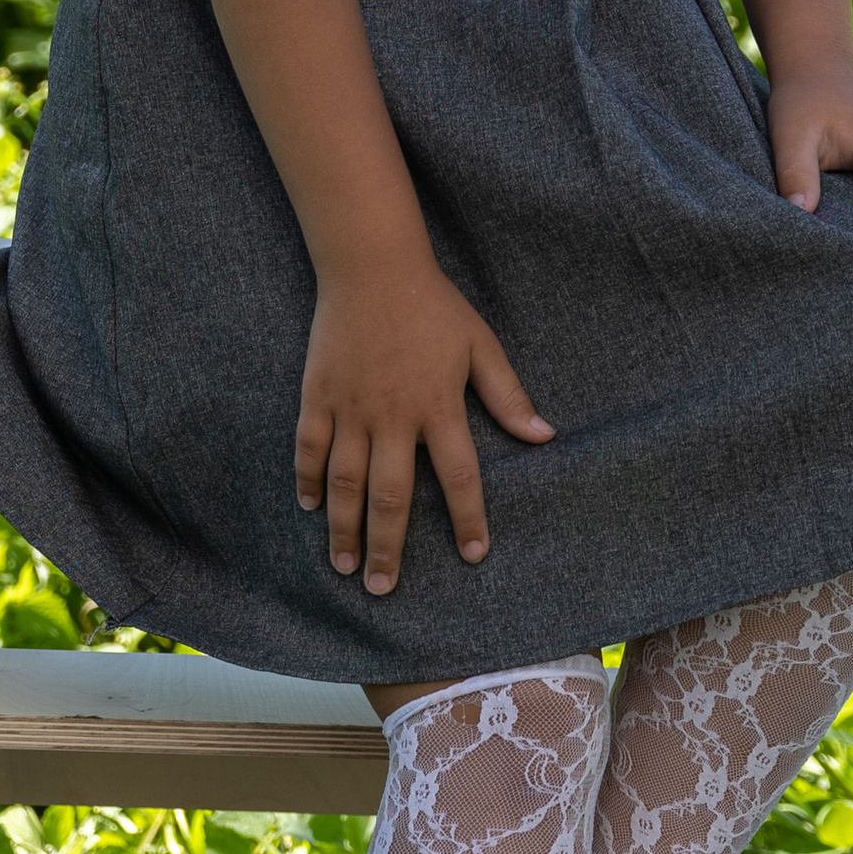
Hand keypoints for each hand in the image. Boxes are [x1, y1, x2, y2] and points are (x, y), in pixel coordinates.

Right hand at [295, 258, 553, 594]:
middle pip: (391, 495)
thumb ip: (508, 395)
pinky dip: (308, 479)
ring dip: (344, 527)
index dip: (469, 519)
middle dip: (388, 547)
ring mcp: (351, 406)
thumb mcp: (480, 346)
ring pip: (345, 481)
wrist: (372, 266)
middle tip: (384, 587)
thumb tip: (544, 436)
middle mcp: (393, 415)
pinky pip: (310, 447)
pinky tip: (310, 508)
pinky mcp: (318, 394)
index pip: (459, 476)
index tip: (474, 555)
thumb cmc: (433, 306)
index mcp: (438, 406)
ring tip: (343, 566)